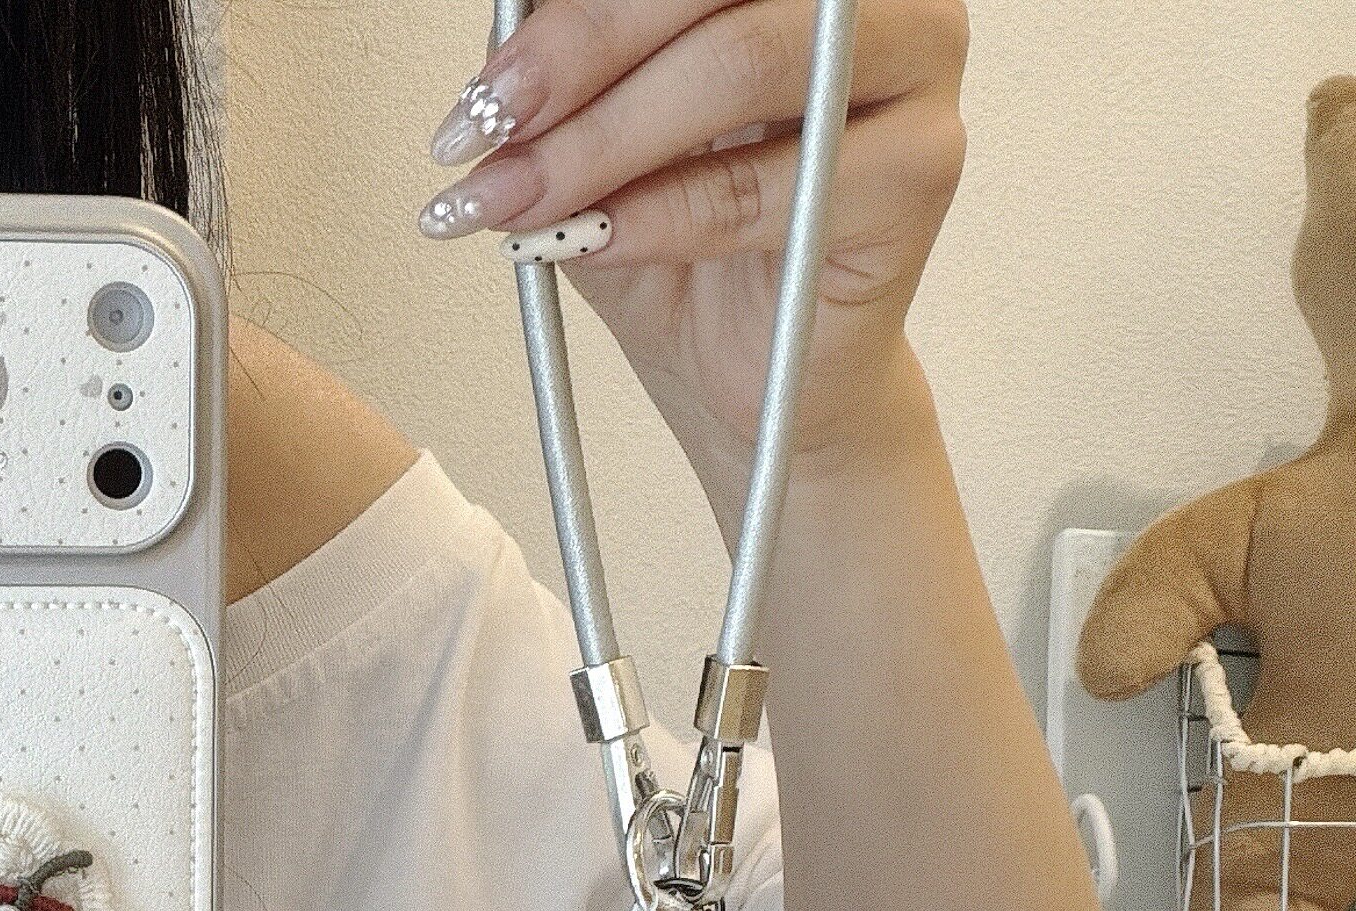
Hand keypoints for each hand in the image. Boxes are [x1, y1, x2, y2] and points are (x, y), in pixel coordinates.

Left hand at [420, 0, 969, 480]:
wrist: (752, 379)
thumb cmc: (683, 250)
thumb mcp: (599, 145)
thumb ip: (566, 76)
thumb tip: (501, 38)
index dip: (574, 11)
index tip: (482, 90)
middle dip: (577, 57)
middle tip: (486, 132)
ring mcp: (916, 68)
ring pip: (742, 62)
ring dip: (605, 138)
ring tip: (517, 203)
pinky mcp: (921, 171)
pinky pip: (766, 183)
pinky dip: (660, 215)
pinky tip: (590, 242)